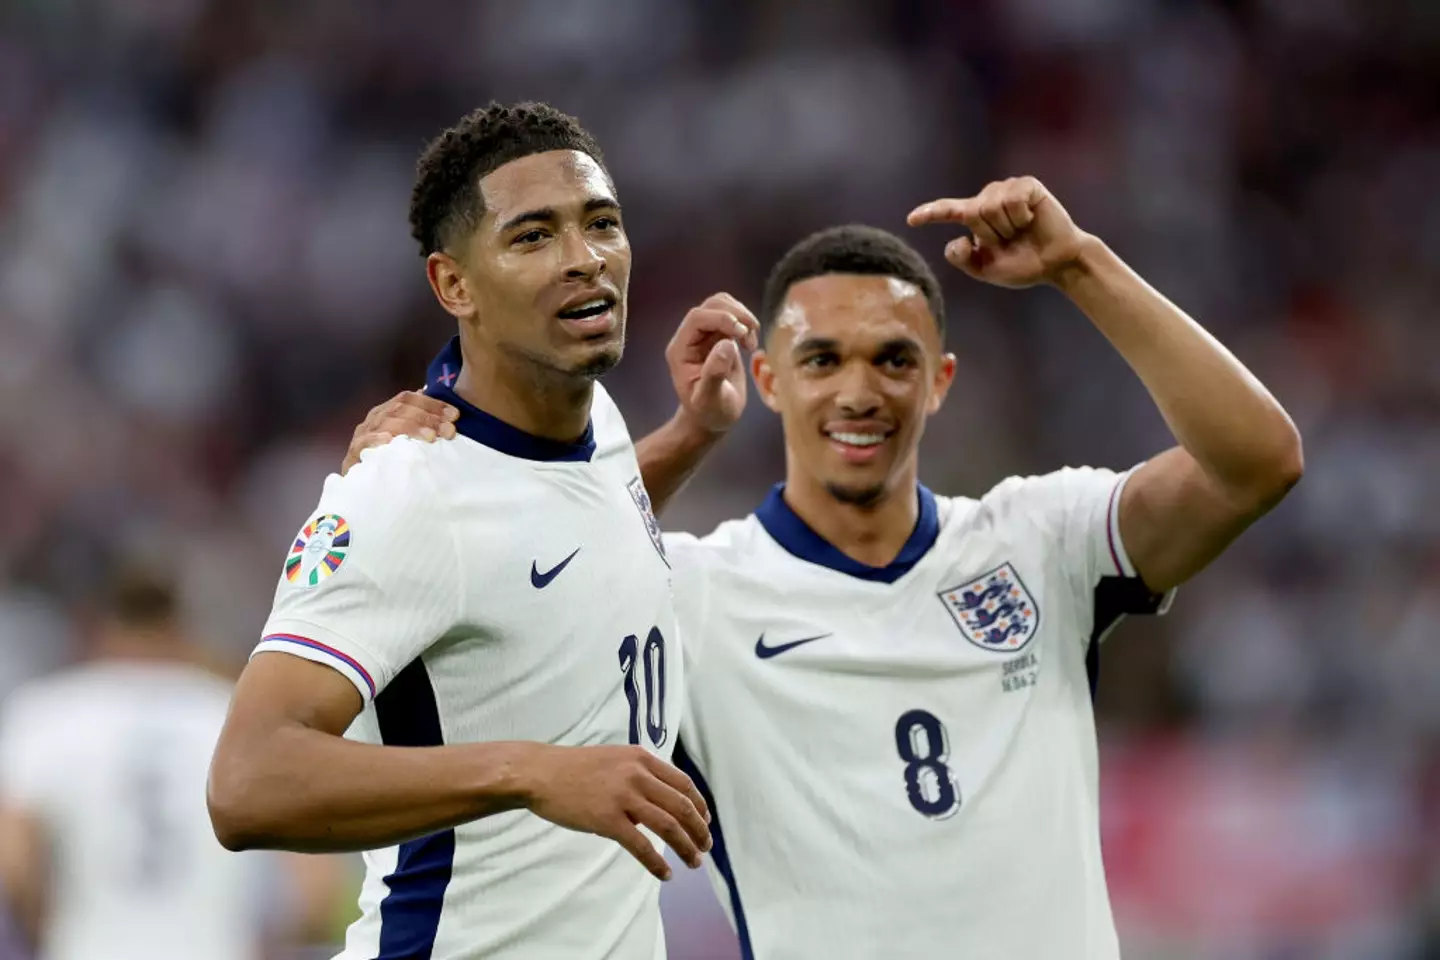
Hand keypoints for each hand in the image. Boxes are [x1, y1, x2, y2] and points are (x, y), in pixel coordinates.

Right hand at [341, 391, 458, 474]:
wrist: (361, 485)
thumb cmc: (389, 457)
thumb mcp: (408, 438)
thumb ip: (423, 423)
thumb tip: (446, 411)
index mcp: (387, 410)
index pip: (408, 398)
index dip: (432, 404)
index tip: (455, 415)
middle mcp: (375, 418)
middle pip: (400, 409)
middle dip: (428, 418)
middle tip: (448, 430)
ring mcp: (364, 434)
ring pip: (386, 422)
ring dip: (411, 427)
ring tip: (430, 437)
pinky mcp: (355, 452)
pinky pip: (364, 442)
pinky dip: (377, 438)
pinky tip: (390, 439)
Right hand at [519, 744, 710, 880]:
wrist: (540, 773)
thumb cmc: (575, 769)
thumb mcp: (615, 760)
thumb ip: (639, 777)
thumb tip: (658, 808)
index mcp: (642, 758)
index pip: (683, 784)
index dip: (699, 805)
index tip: (705, 821)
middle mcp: (638, 774)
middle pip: (682, 806)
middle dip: (699, 830)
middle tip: (705, 847)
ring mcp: (623, 796)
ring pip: (668, 825)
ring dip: (686, 847)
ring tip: (694, 862)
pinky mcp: (607, 819)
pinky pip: (641, 845)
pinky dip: (657, 862)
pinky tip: (665, 873)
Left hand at [664, 293, 758, 434]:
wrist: (714, 419)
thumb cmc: (709, 413)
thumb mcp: (710, 400)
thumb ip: (714, 373)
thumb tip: (727, 344)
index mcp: (681, 350)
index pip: (697, 318)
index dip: (721, 318)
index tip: (741, 333)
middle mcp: (691, 338)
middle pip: (711, 305)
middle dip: (735, 314)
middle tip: (751, 335)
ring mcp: (706, 336)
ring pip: (723, 305)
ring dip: (743, 317)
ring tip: (751, 342)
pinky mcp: (720, 337)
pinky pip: (733, 317)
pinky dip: (746, 324)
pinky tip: (750, 344)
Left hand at [907, 176, 1089, 287]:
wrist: (1056, 263)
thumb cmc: (1022, 264)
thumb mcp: (986, 269)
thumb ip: (965, 259)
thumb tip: (956, 241)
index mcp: (975, 218)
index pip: (948, 212)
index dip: (930, 214)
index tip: (911, 220)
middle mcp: (988, 199)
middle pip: (974, 212)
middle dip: (992, 234)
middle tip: (1011, 241)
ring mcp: (1007, 189)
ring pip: (992, 206)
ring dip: (1008, 226)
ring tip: (1022, 230)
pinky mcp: (1027, 185)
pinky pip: (1012, 199)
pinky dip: (1021, 216)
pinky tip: (1032, 219)